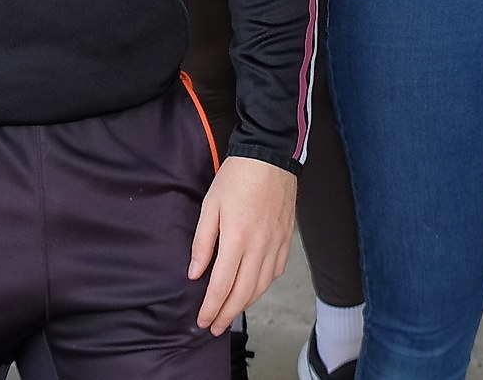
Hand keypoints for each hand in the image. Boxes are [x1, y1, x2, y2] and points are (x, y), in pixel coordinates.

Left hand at [188, 156, 298, 331]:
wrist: (270, 154)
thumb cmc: (238, 176)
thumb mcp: (210, 205)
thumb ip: (203, 242)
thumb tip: (195, 273)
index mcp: (237, 238)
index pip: (222, 285)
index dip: (211, 308)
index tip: (203, 321)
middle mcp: (260, 246)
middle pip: (243, 292)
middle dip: (227, 314)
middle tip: (215, 327)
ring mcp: (276, 243)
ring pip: (262, 286)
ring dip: (246, 304)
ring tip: (232, 313)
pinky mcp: (286, 238)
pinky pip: (276, 271)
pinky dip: (264, 286)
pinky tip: (254, 289)